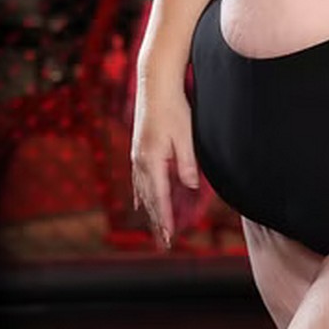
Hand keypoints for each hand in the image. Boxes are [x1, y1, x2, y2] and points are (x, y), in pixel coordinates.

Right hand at [129, 80, 200, 247]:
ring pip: (142, 191)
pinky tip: (141, 203)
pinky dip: (142, 195)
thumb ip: (187, 163)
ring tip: (156, 229)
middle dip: (157, 222)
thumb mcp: (186, 135)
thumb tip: (191, 187)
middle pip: (149, 199)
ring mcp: (137, 156)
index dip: (166, 219)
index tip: (170, 237)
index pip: (160, 198)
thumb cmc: (174, 108)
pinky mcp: (138, 150)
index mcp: (152, 160)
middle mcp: (140, 162)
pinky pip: (138, 180)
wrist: (155, 85)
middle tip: (165, 243)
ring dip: (150, 211)